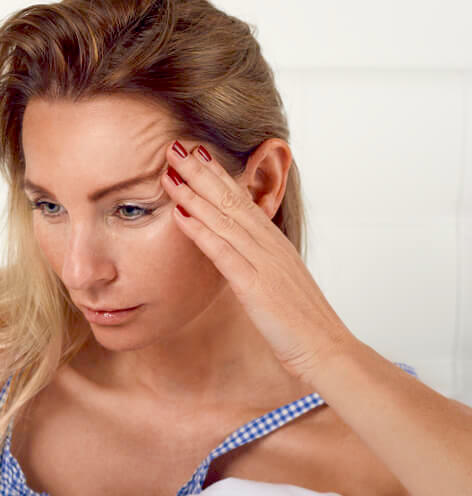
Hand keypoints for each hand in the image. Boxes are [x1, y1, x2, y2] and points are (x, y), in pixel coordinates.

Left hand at [162, 140, 356, 384]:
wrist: (326, 348)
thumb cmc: (301, 322)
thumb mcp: (278, 284)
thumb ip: (260, 265)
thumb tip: (239, 255)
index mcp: (274, 243)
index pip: (242, 201)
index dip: (217, 176)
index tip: (195, 155)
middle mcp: (269, 245)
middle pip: (231, 199)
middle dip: (201, 172)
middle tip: (175, 147)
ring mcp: (264, 262)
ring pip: (224, 219)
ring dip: (194, 193)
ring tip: (170, 171)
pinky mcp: (256, 284)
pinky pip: (223, 252)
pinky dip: (200, 231)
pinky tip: (180, 215)